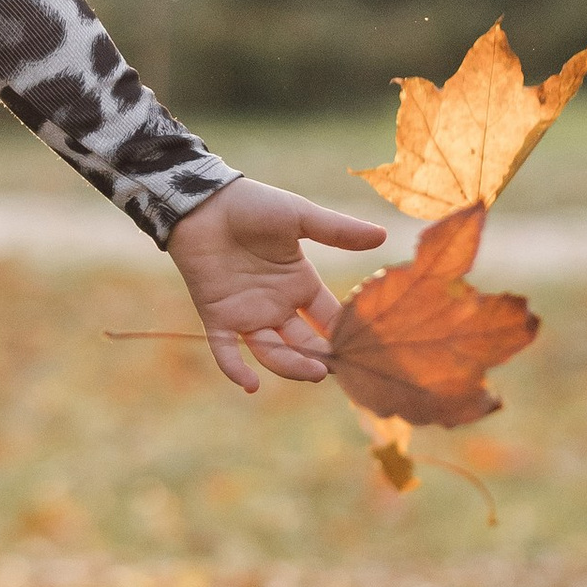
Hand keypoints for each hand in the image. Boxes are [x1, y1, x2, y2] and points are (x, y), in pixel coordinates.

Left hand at [165, 178, 385, 396]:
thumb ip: (337, 231)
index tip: (364, 350)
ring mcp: (247, 313)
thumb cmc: (252, 205)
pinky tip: (250, 384)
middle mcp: (277, 305)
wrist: (203, 202)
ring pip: (273, 352)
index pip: (329, 319)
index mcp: (300, 284)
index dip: (344, 334)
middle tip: (338, 368)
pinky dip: (235, 369)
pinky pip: (226, 351)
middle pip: (304, 344)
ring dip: (291, 366)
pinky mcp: (217, 317)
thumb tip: (382, 235)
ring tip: (314, 373)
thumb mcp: (299, 217)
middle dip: (321, 358)